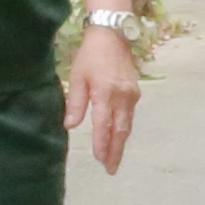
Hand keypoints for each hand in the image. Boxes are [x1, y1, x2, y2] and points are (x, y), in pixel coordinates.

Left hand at [65, 23, 142, 175]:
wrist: (112, 35)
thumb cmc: (91, 55)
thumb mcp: (77, 77)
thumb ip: (75, 103)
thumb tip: (70, 126)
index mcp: (105, 93)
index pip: (103, 125)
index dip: (101, 143)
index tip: (99, 159)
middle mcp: (122, 97)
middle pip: (120, 130)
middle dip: (115, 151)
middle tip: (110, 169)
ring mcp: (131, 95)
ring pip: (126, 125)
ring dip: (120, 143)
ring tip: (113, 158)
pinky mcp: (134, 92)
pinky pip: (129, 115)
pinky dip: (123, 129)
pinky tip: (118, 136)